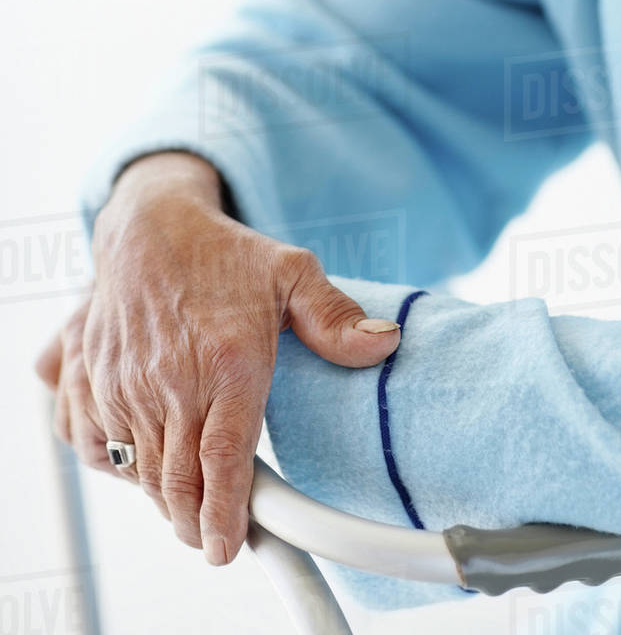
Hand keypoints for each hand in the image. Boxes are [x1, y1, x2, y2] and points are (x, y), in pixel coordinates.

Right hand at [35, 153, 401, 565]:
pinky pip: (93, 447)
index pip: (223, 459)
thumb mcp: (292, 273)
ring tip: (189, 500)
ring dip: (162, 497)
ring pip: (137, 471)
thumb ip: (336, 318)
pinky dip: (118, 465)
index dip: (226, 514)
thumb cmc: (224, 252)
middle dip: (195, 522)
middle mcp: (168, 378)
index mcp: (227, 359)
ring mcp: (121, 381)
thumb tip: (385, 344)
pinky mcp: (87, 379)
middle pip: (176, 482)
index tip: (230, 545)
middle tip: (214, 533)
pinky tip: (145, 460)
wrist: (148, 223)